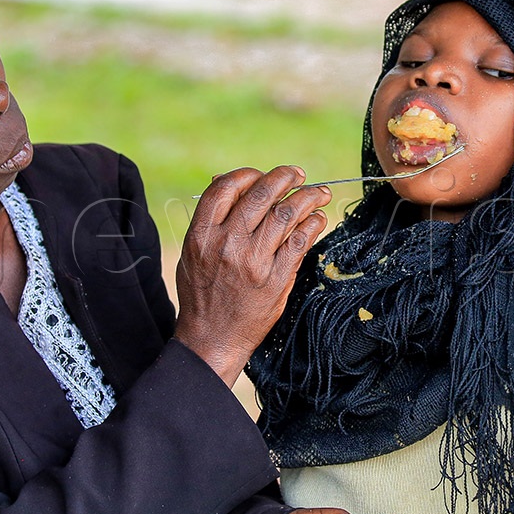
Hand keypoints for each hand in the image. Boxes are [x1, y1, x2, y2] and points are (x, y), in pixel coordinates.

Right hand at [174, 166, 330, 386]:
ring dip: (308, 197)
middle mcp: (227, 244)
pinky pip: (300, 241)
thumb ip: (211, 220)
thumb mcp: (194, 254)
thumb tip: (228, 181)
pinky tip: (317, 219)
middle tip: (298, 174)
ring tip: (319, 193)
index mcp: (202, 235)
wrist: (212, 339)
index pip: (225, 188)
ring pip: (286, 214)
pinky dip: (313, 224)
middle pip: (261, 195)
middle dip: (284, 177)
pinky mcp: (276, 278)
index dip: (247, 174)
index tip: (261, 175)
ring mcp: (254, 261)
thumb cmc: (202, 294)